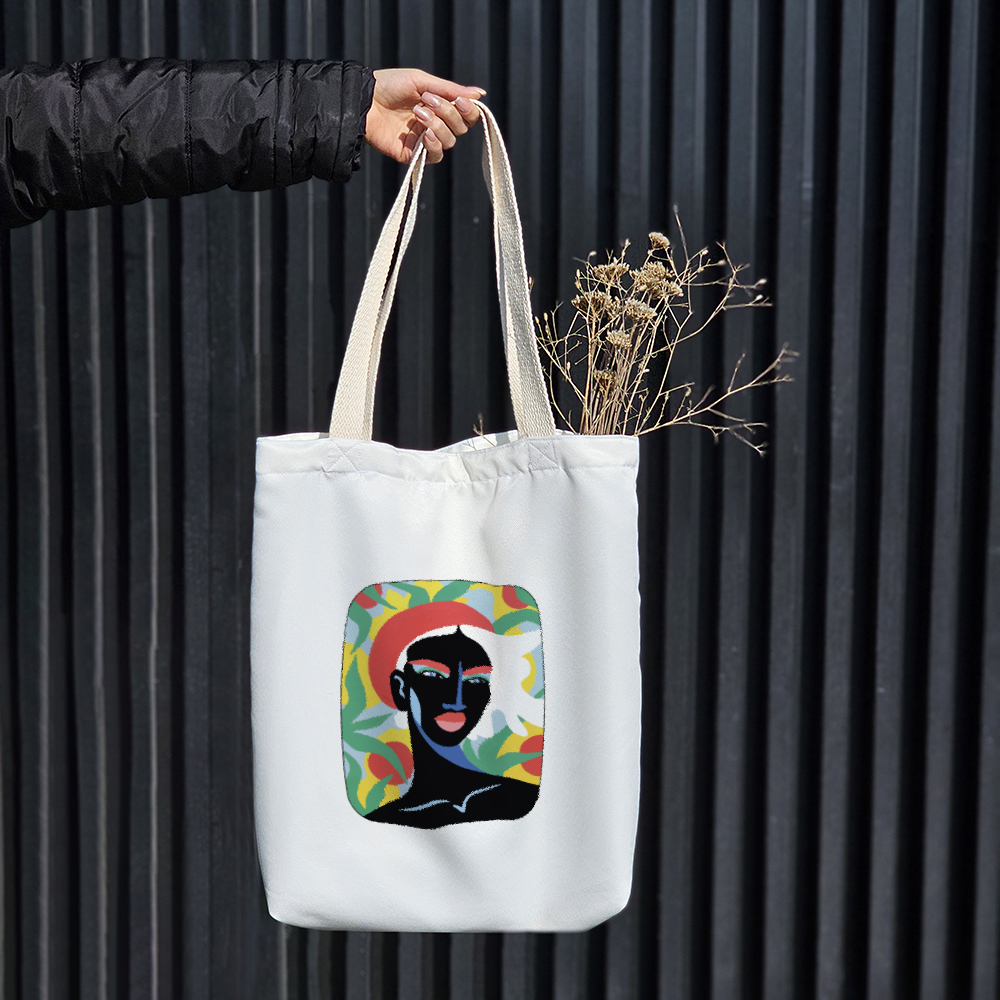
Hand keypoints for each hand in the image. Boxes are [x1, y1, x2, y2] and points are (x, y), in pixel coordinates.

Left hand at [366, 68, 483, 164]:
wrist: (364, 100)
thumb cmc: (390, 85)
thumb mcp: (422, 81)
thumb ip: (452, 90)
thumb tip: (481, 94)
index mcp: (440, 106)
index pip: (466, 115)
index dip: (469, 110)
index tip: (461, 101)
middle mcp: (435, 124)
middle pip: (460, 128)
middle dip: (448, 113)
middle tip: (428, 101)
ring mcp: (424, 140)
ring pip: (449, 141)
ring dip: (437, 125)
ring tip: (417, 112)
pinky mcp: (413, 154)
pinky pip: (435, 156)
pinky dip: (434, 145)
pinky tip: (424, 134)